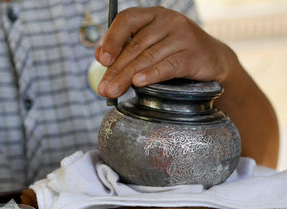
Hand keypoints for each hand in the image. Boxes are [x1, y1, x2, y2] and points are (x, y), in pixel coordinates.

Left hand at [96, 6, 237, 97]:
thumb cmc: (176, 53)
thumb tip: (98, 55)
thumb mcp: (150, 47)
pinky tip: (139, 82)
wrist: (212, 60)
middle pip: (136, 45)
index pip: (126, 20)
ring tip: (113, 91)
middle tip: (103, 89)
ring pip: (149, 57)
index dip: (112, 39)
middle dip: (117, 69)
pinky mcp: (193, 54)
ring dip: (128, 76)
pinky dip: (152, 74)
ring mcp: (182, 36)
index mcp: (153, 15)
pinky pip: (169, 65)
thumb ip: (126, 49)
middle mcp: (167, 21)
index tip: (102, 60)